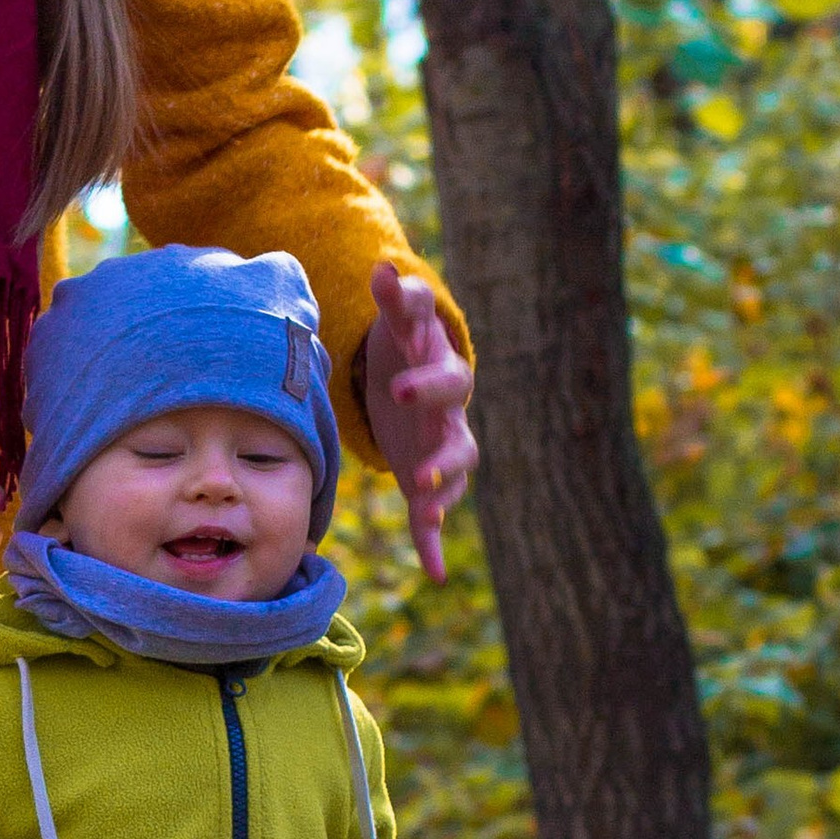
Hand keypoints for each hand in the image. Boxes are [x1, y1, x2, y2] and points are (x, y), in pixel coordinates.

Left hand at [362, 259, 478, 582]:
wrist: (411, 372)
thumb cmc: (404, 345)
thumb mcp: (400, 320)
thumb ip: (396, 297)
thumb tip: (383, 264)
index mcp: (439, 366)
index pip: (442, 372)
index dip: (424, 381)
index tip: (397, 390)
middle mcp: (449, 408)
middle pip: (454, 418)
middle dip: (437, 434)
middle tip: (415, 450)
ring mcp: (442, 443)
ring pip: (456, 464)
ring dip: (445, 485)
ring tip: (428, 503)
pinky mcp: (428, 473)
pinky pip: (433, 509)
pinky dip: (433, 540)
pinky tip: (432, 573)